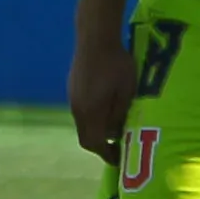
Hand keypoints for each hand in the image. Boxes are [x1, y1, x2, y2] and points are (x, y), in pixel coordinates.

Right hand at [67, 28, 135, 162]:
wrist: (95, 38)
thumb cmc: (117, 64)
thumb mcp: (126, 91)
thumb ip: (120, 114)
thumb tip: (116, 134)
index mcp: (90, 112)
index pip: (94, 143)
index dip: (106, 154)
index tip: (119, 161)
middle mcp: (77, 109)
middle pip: (86, 137)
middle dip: (101, 146)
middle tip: (117, 149)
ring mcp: (73, 98)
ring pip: (83, 124)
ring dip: (97, 131)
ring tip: (115, 131)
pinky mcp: (73, 88)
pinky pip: (82, 111)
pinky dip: (94, 118)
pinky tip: (107, 110)